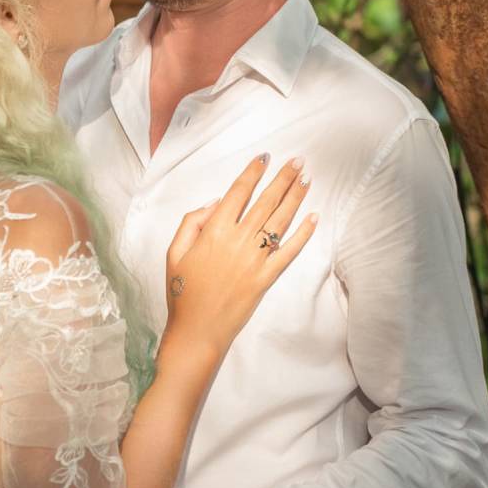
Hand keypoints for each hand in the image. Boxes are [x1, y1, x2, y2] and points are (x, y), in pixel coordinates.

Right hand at [163, 152, 315, 360]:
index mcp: (214, 231)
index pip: (238, 192)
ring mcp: (254, 260)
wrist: (197, 330)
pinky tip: (313, 218)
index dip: (253, 172)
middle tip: (298, 161)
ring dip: (295, 197)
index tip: (265, 157)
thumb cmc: (182, 292)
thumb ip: (192, 222)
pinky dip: (303, 234)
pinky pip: (288, 252)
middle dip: (283, 178)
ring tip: (306, 179)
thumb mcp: (174, 252)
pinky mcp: (266, 278)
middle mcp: (238, 241)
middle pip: (265, 201)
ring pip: (279, 221)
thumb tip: (216, 201)